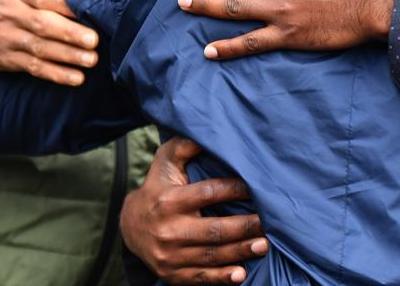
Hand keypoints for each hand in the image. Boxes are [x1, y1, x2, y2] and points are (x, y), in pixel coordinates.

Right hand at [0, 0, 98, 84]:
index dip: (65, 4)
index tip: (88, 9)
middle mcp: (12, 14)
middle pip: (43, 24)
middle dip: (70, 33)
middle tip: (94, 40)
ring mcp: (10, 38)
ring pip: (41, 48)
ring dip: (68, 56)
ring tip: (91, 59)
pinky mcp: (9, 59)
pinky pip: (34, 67)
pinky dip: (56, 74)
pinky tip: (76, 78)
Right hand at [120, 137, 266, 284]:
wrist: (130, 226)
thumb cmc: (159, 186)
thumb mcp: (167, 161)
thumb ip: (186, 145)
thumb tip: (209, 128)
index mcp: (170, 201)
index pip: (209, 193)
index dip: (235, 190)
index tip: (257, 187)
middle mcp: (169, 230)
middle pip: (215, 230)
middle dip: (245, 227)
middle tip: (269, 222)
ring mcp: (170, 255)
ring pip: (212, 255)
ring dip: (241, 251)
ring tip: (265, 244)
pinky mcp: (172, 273)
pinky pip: (201, 277)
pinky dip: (222, 278)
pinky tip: (241, 274)